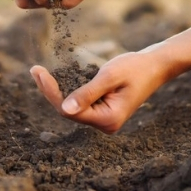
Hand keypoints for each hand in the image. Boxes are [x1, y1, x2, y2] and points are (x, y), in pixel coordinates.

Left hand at [29, 52, 168, 133]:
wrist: (156, 65)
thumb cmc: (136, 68)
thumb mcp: (109, 76)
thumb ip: (87, 93)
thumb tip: (64, 109)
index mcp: (108, 120)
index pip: (70, 111)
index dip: (51, 92)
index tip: (38, 72)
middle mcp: (105, 124)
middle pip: (68, 111)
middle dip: (51, 91)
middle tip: (35, 70)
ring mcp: (104, 119)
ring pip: (72, 107)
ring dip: (57, 90)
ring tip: (39, 72)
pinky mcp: (102, 110)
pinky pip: (80, 102)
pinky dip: (68, 89)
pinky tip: (55, 78)